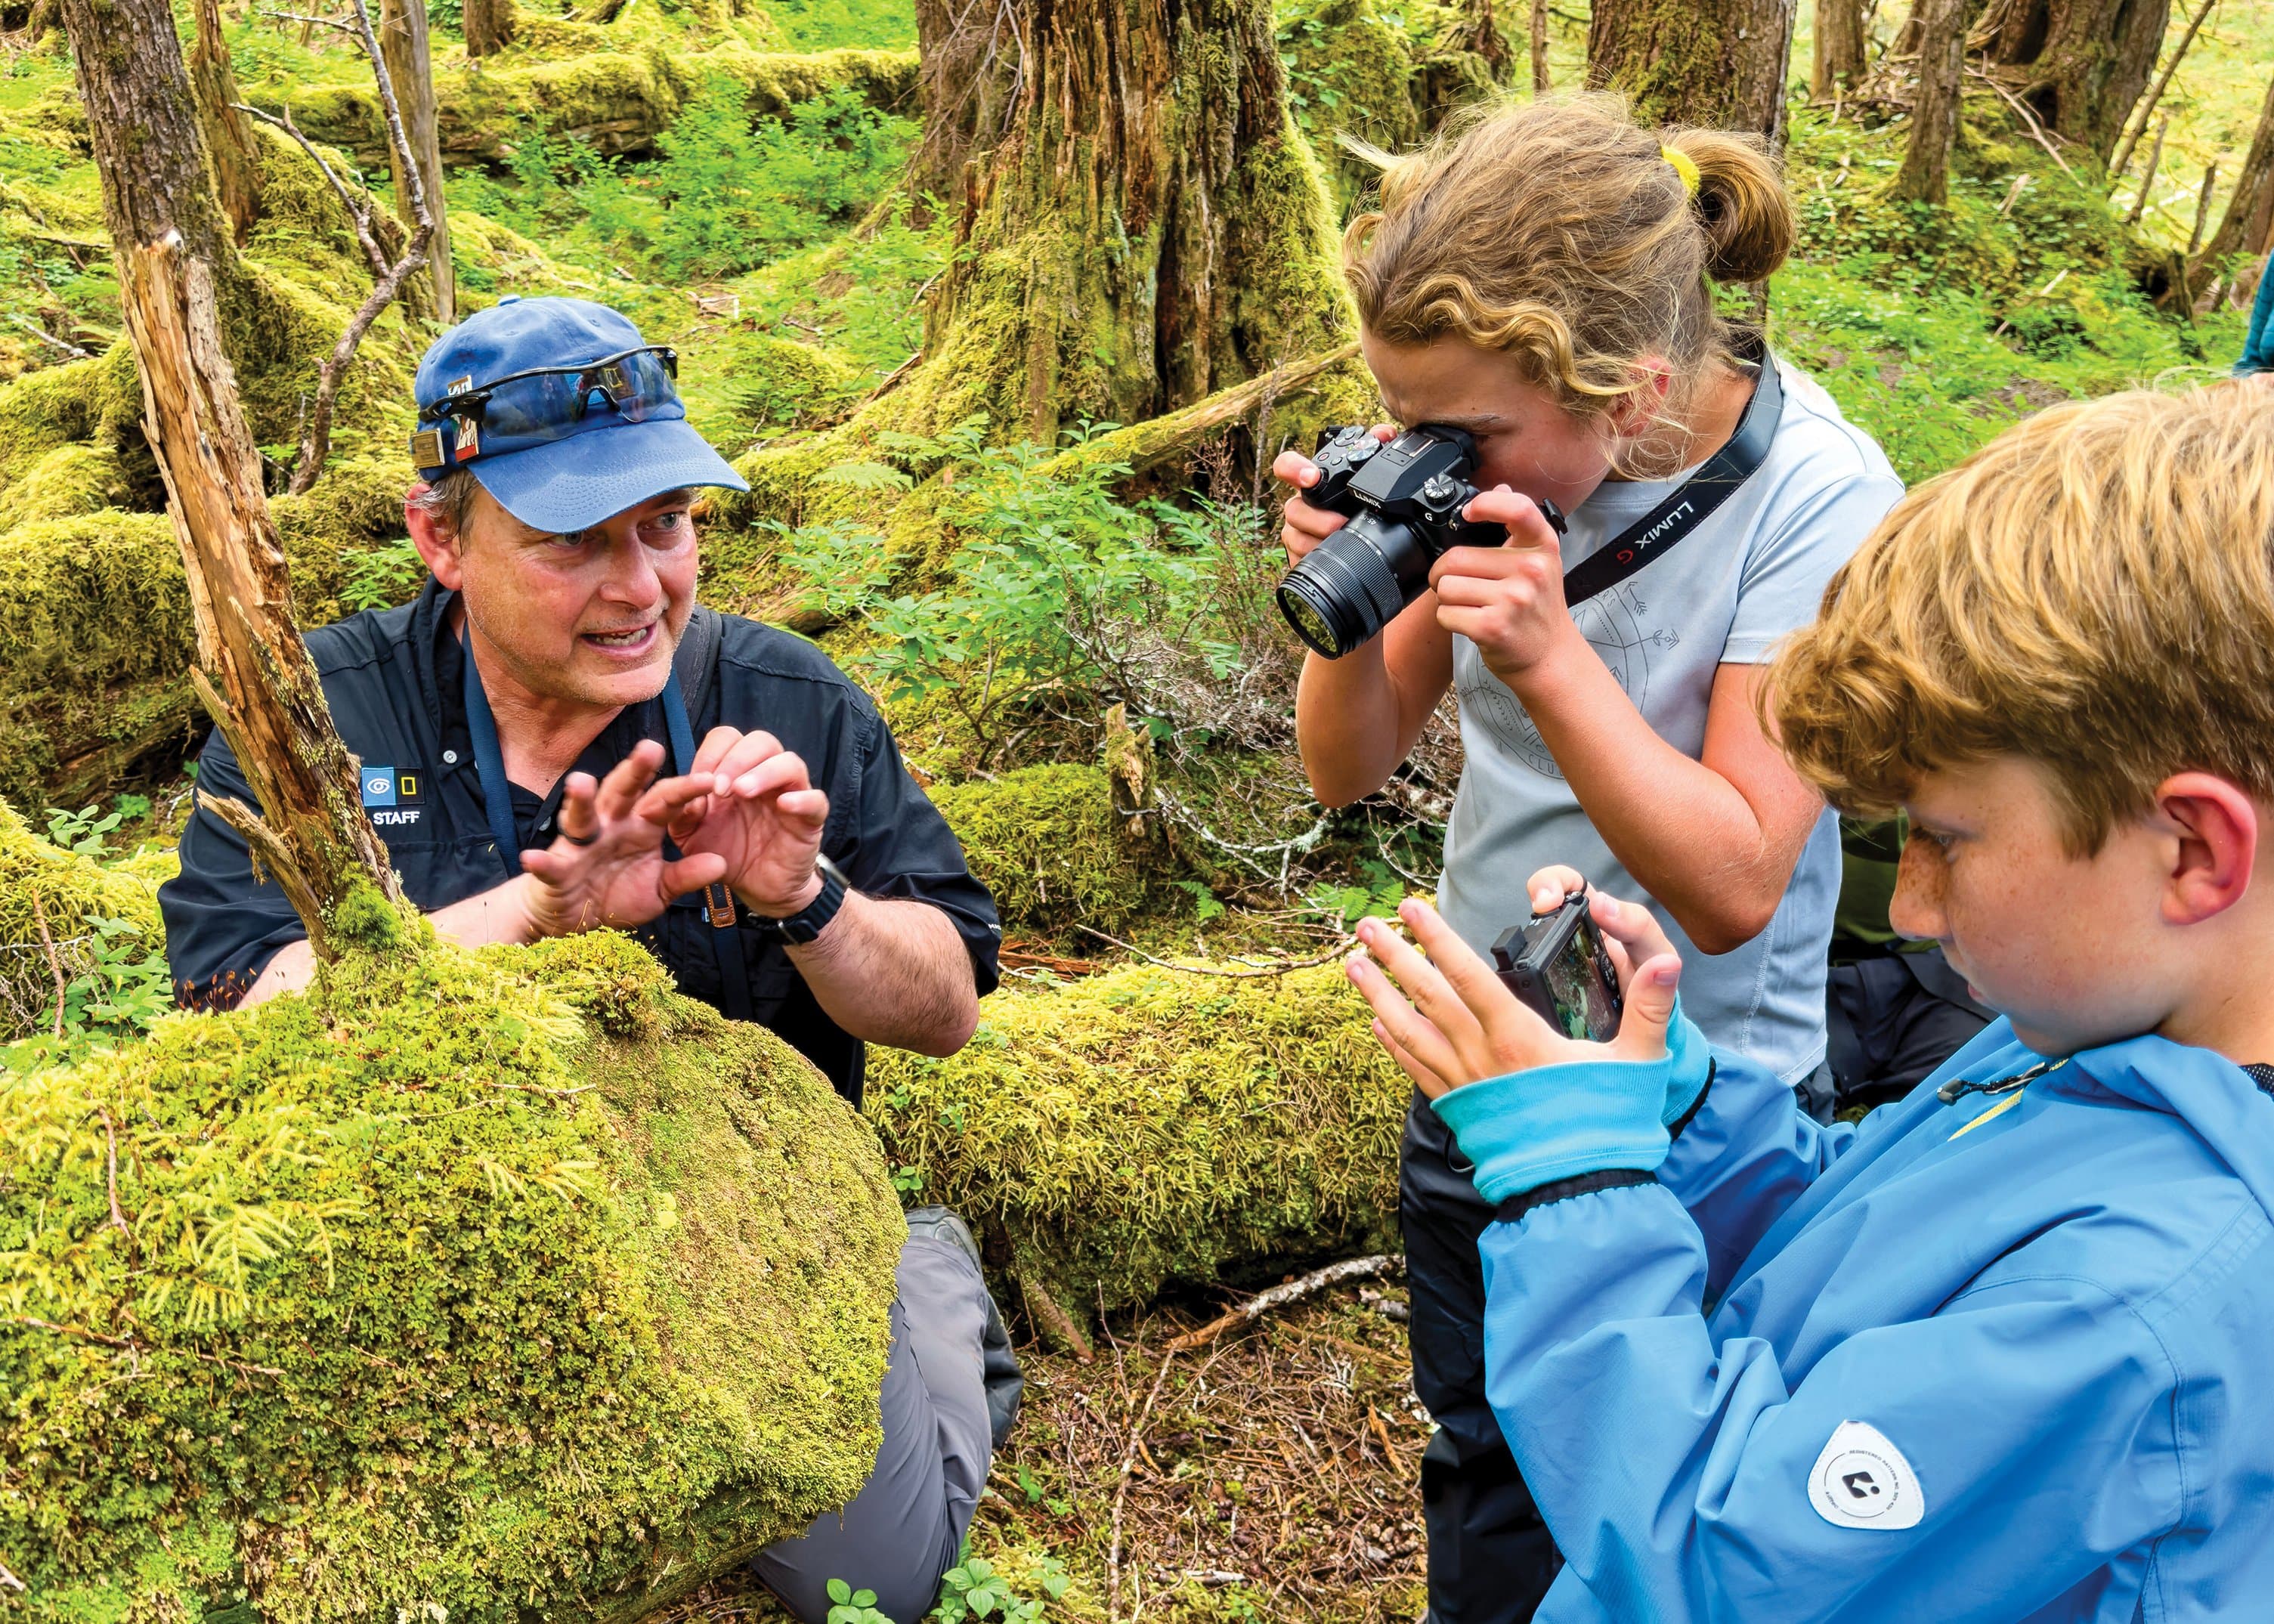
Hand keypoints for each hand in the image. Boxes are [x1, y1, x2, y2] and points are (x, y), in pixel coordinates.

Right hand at [514, 740, 729, 937]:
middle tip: (651, 748)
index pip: (666, 801)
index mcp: (641, 826)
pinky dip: (542, 862)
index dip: (686, 790)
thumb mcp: (659, 889)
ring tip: (580, 782)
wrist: (575, 919)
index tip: (711, 780)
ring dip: (580, 799)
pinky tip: (534, 858)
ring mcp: (580, 846)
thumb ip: (686, 876)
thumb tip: (722, 863)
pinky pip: (550, 865)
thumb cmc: (618, 894)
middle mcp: (611, 826)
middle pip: (623, 792)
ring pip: (581, 816)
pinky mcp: (555, 871)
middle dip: (635, 771)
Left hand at [669, 726, 832, 918]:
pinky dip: (801, 798)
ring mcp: (792, 794)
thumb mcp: (691, 835)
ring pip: (789, 762)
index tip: (698, 779)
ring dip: (764, 772)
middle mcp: (766, 776)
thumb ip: (681, 812)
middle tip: (719, 788)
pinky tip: (782, 805)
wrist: (756, 889)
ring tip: (742, 792)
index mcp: (736, 772)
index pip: (728, 738)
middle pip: (761, 741)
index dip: (712, 752)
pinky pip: (816, 799)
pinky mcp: (811, 819)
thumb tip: (683, 791)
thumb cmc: (726, 853)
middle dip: (736, 759)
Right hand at [1272, 424, 1395, 563]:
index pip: (1287, 466)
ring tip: (1339, 543)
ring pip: (1294, 536)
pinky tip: (1329, 561)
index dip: (1293, 468)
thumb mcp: (1367, 476)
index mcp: (1311, 481)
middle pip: (1293, 509)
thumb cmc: (1356, 503)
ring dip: (1316, 541)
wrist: (1362, 540)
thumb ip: (1376, 449)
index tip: (1310, 477)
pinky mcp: (1298, 554)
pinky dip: (1313, 560)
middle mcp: (1300, 504)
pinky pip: (1297, 559)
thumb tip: (1385, 433)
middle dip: (1315, 518)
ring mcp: (1297, 530)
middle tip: (1339, 522)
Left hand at [1344, 893, 1682, 1098]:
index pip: (1468, 975)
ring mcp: (1465, 1085)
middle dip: (1394, 957)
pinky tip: (1378, 1023)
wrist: (1578, 1193)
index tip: (1411, 908)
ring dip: (1378, 996)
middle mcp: (1481, 1058)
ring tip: (1354, 966)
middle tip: (1366, 925)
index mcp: (1519, 1039)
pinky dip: (1393, 1043)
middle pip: (1427, 997)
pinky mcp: (1460, 1110)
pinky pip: (1416, 1070)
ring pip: (1409, 1031)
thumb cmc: (1609, 1126)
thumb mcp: (1640, 1063)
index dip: (1437, 938)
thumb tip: (1668, 962)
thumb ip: (1651, 1008)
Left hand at [1428, 487, 1578, 682]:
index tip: (1469, 513)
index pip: (1517, 508)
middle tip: (1462, 584)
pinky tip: (1470, 623)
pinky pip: (1445, 613)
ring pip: (1445, 586)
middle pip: (1455, 557)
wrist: (1550, 657)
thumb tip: (1500, 487)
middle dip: (1445, 572)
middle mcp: (1531, 570)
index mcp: (1542, 547)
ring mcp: (1513, 599)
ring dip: (1447, 598)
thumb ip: (1518, 528)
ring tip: (1470, 605)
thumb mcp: (1540, 563)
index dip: (1486, 504)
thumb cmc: (1538, 609)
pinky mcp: (1493, 626)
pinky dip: (1449, 619)